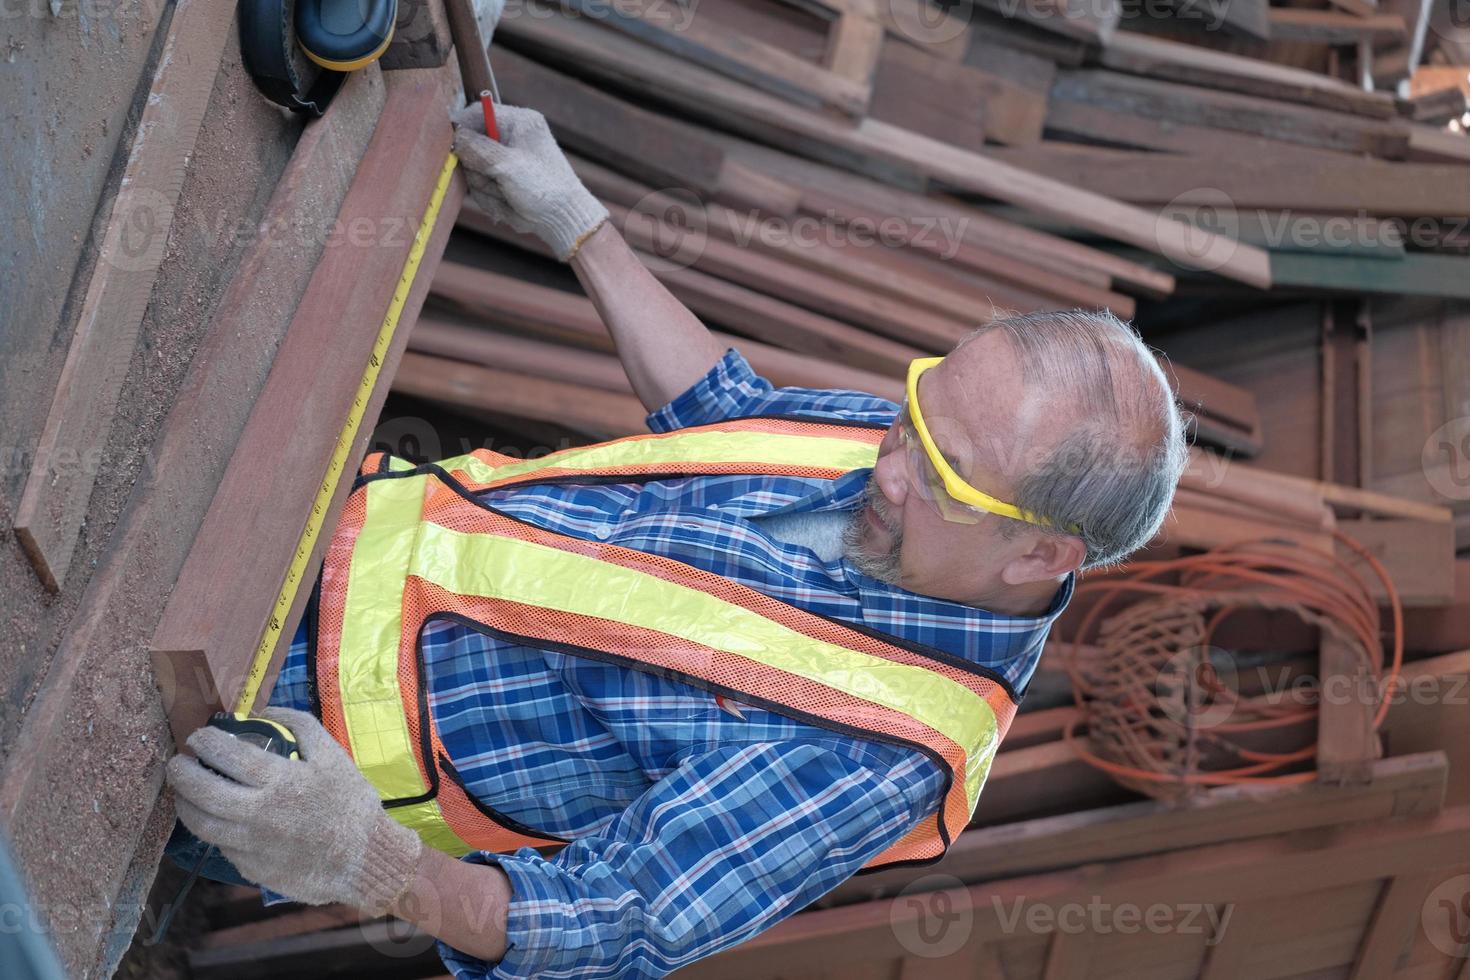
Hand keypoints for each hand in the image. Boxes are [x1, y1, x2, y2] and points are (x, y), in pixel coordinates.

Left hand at [166, 707, 421, 914]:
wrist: (364, 858)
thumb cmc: (350, 803)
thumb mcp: (333, 755)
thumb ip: (299, 726)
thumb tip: (264, 712)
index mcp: (280, 781)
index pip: (226, 754)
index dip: (205, 741)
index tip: (199, 736)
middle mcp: (258, 814)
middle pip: (201, 792)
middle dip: (181, 772)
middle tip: (177, 762)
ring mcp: (251, 845)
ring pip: (200, 824)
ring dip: (185, 804)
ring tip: (185, 792)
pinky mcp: (250, 868)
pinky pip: (221, 845)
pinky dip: (214, 828)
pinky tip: (218, 819)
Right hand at [451, 102, 608, 260]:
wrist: (562, 220)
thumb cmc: (544, 188)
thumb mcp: (507, 166)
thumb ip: (477, 149)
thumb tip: (454, 137)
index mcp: (518, 121)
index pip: (477, 112)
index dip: (460, 128)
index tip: (451, 146)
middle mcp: (511, 137)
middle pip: (470, 144)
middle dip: (478, 168)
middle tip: (498, 181)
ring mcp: (505, 160)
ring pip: (472, 170)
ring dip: (486, 187)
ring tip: (508, 195)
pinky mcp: (502, 179)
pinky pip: (480, 187)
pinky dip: (490, 198)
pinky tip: (508, 203)